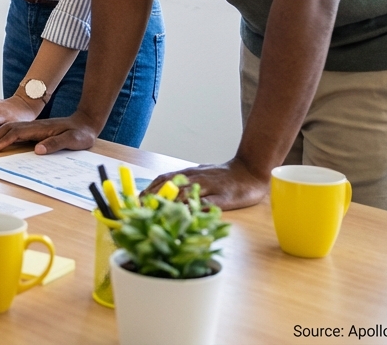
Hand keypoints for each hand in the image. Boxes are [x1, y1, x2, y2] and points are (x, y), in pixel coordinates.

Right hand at [0, 113, 99, 153]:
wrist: (85, 124)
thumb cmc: (80, 134)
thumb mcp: (72, 140)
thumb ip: (55, 144)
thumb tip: (38, 149)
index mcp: (40, 128)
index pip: (18, 133)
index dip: (5, 141)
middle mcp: (33, 126)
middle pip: (8, 130)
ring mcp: (32, 128)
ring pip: (8, 130)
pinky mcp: (33, 131)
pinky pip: (13, 132)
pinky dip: (0, 135)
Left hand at [146, 158, 270, 210]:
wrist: (250, 171)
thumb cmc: (224, 176)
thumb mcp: (201, 174)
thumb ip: (185, 182)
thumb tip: (163, 191)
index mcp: (189, 173)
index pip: (164, 178)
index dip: (149, 189)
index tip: (136, 200)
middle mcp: (196, 178)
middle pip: (170, 186)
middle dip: (153, 198)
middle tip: (140, 210)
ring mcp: (210, 187)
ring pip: (185, 193)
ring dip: (168, 203)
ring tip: (155, 214)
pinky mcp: (224, 198)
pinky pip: (207, 203)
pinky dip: (195, 208)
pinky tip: (184, 216)